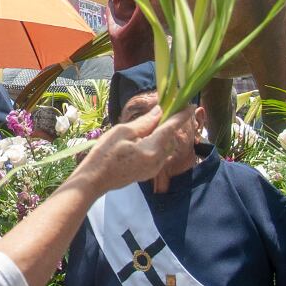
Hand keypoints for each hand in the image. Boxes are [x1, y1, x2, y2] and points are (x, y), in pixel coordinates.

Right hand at [75, 108, 198, 192]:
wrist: (94, 180)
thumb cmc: (104, 154)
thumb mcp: (123, 132)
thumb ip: (144, 122)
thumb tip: (159, 112)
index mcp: (152, 149)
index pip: (171, 128)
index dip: (182, 115)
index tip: (191, 105)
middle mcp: (158, 160)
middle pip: (171, 137)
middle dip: (169, 124)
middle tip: (163, 111)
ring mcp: (154, 169)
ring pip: (166, 146)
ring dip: (163, 134)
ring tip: (150, 124)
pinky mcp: (149, 172)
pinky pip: (160, 154)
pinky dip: (158, 143)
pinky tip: (144, 138)